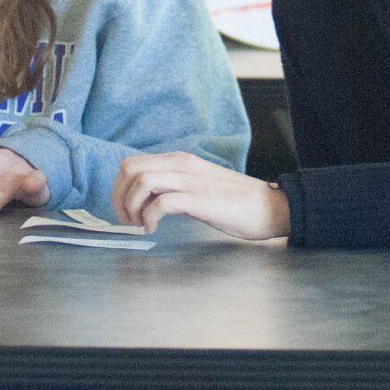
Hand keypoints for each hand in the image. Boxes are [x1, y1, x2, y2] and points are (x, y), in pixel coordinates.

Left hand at [110, 152, 286, 240]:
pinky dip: (149, 218)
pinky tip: (154, 229)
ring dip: (131, 207)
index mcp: (180, 160)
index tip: (124, 211)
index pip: (131, 164)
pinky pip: (161, 203)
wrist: (271, 207)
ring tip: (139, 225)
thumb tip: (143, 200)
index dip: (118, 189)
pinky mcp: (200, 199)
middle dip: (119, 198)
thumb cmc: (235, 202)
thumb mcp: (197, 186)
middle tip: (127, 221)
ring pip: (142, 182)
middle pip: (130, 170)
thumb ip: (173, 186)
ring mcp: (191, 180)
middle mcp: (182, 165)